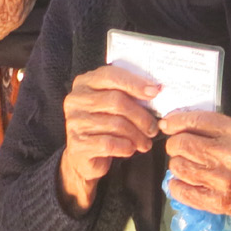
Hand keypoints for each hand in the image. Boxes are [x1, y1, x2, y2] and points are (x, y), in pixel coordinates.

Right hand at [59, 65, 160, 214]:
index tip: (155, 92)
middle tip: (153, 128)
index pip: (110, 75)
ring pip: (116, 124)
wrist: (83, 154)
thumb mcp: (110, 104)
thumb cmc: (103, 124)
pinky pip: (110, 144)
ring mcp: (74, 122)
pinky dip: (126, 147)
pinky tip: (131, 149)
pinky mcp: (77, 144)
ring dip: (137, 135)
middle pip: (116, 101)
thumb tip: (155, 90)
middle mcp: (75, 100)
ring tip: (145, 142)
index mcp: (84, 83)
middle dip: (141, 116)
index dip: (135, 83)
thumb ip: (126, 93)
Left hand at [159, 110, 230, 230]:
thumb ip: (218, 127)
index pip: (195, 120)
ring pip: (177, 166)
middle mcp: (230, 155)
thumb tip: (179, 123)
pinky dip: (177, 185)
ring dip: (178, 165)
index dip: (175, 121)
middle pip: (180, 144)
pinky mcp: (218, 202)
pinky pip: (181, 190)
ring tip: (189, 165)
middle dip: (175, 144)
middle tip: (181, 148)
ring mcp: (223, 180)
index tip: (168, 124)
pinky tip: (185, 182)